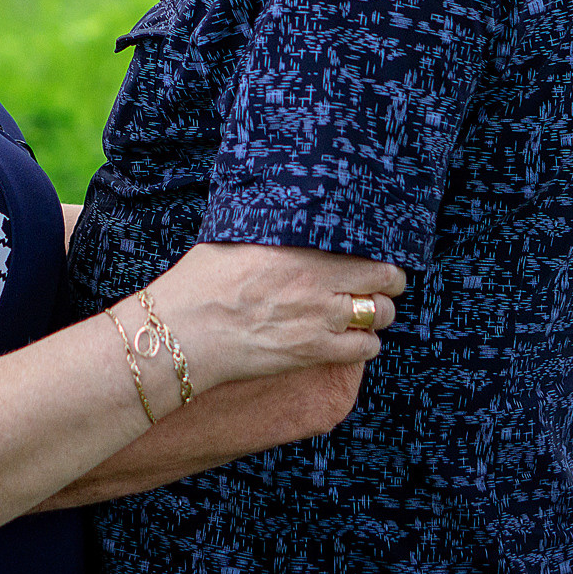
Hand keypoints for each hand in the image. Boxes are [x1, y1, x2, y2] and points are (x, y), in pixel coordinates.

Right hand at [142, 243, 404, 387]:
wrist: (183, 333)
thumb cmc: (199, 283)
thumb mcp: (233, 240)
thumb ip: (269, 233)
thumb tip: (280, 220)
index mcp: (299, 250)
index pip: (365, 248)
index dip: (378, 254)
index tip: (376, 256)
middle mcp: (318, 284)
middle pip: (384, 281)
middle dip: (388, 283)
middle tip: (382, 284)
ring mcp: (319, 321)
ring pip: (380, 316)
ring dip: (377, 313)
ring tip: (364, 312)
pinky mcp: (313, 353)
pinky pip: (364, 350)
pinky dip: (364, 344)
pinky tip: (349, 339)